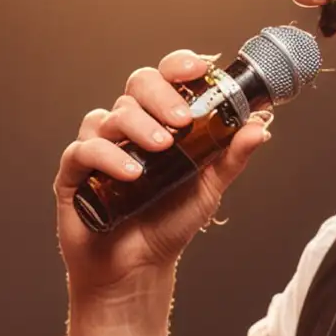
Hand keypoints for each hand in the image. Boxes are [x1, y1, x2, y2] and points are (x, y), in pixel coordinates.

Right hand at [54, 50, 272, 297]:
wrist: (137, 269)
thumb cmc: (167, 225)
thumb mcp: (208, 189)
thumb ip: (230, 157)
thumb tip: (259, 126)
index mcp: (158, 121)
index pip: (164, 78)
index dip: (179, 66)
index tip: (199, 69)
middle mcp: (128, 127)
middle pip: (137, 86)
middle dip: (161, 96)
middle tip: (182, 121)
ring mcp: (99, 147)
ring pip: (112, 115)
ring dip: (139, 126)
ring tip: (162, 150)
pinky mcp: (75, 173)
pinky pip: (85, 150)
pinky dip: (108, 156)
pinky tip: (131, 172)